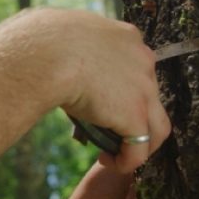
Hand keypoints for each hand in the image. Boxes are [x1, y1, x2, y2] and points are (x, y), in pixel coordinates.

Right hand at [48, 9, 170, 173]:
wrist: (47, 52)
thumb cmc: (42, 40)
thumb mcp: (64, 36)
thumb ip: (69, 46)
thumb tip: (49, 53)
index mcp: (126, 37)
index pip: (135, 67)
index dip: (122, 88)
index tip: (104, 99)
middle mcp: (143, 59)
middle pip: (149, 95)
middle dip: (131, 114)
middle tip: (109, 127)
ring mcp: (144, 88)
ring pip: (156, 125)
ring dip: (138, 142)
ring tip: (116, 152)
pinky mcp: (135, 114)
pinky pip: (139, 148)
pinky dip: (127, 161)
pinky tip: (110, 162)